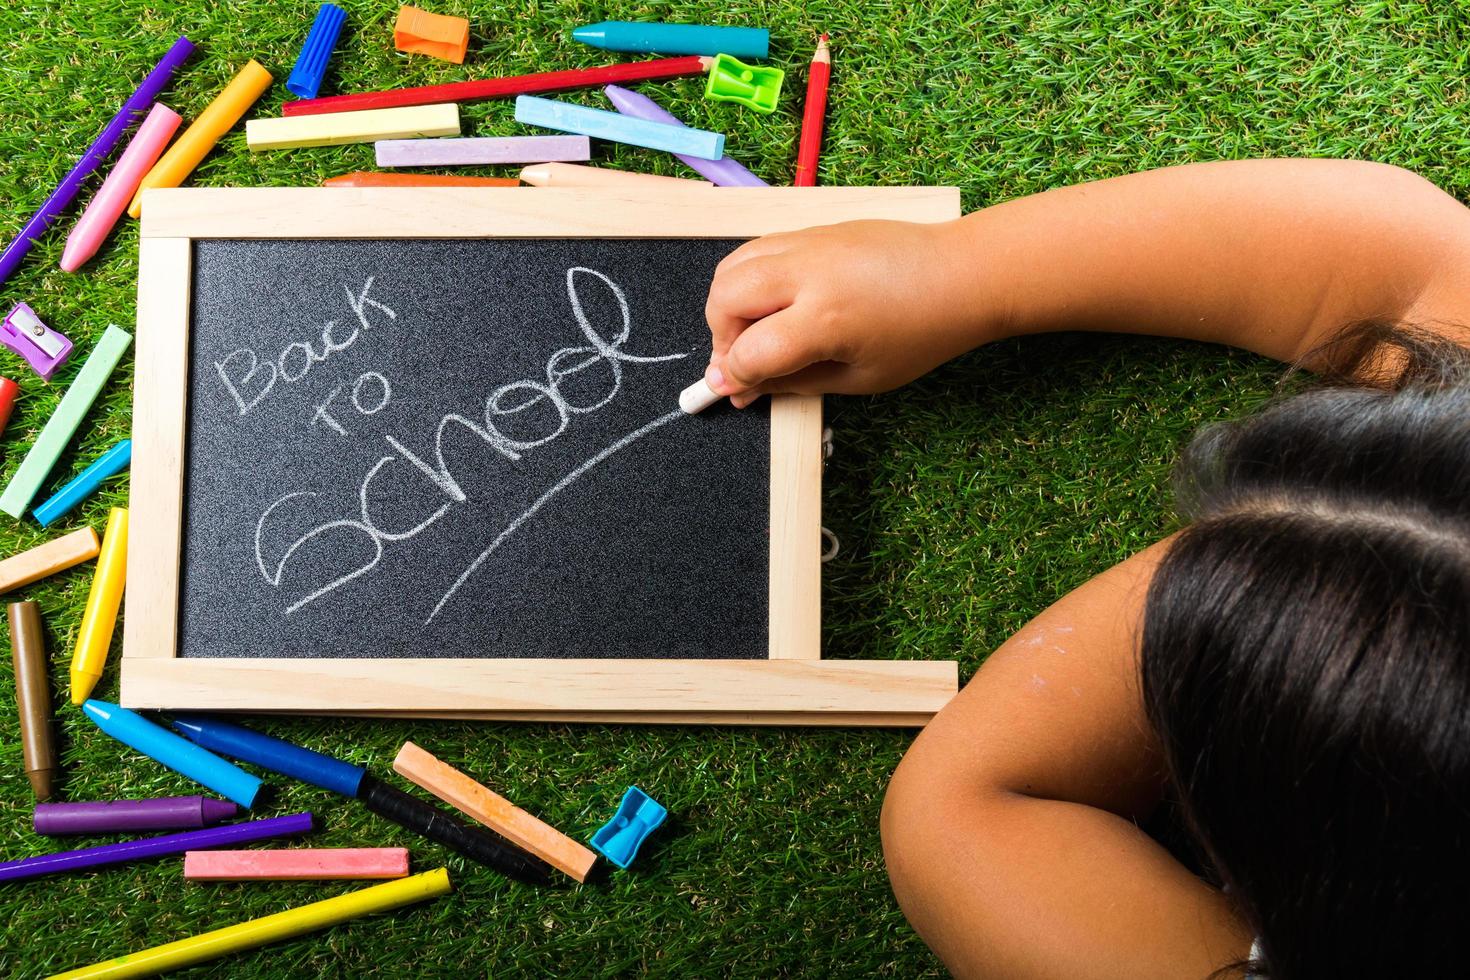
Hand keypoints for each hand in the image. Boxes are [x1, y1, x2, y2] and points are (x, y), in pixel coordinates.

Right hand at [702, 218, 981, 406]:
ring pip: (732, 266)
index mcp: (825, 319)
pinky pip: (757, 249)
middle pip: (725, 299)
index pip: (749, 352)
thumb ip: (795, 382)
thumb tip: (746, 388)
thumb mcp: (861, 379)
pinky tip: (771, 304)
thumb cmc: (923, 333)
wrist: (963, 274)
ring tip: (752, 331)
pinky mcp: (813, 229)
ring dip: (728, 304)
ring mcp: (808, 243)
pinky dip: (749, 278)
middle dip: (720, 338)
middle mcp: (808, 273)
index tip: (733, 391)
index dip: (733, 378)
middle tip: (741, 362)